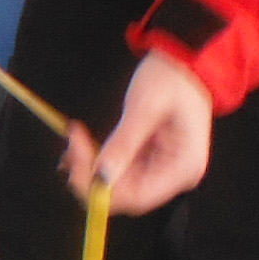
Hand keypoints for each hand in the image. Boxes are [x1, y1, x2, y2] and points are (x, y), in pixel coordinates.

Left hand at [63, 50, 213, 214]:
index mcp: (182, 168)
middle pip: (125, 193)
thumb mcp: (145, 107)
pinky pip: (119, 169)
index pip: (137, 197)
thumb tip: (101, 177)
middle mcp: (174, 175)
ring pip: (117, 183)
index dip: (101, 188)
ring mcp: (162, 168)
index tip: (76, 164)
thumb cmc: (173, 79)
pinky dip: (98, 160)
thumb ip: (124, 143)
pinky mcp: (149, 159)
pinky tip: (82, 145)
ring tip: (75, 141)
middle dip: (92, 174)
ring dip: (91, 167)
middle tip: (72, 145)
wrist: (186, 61)